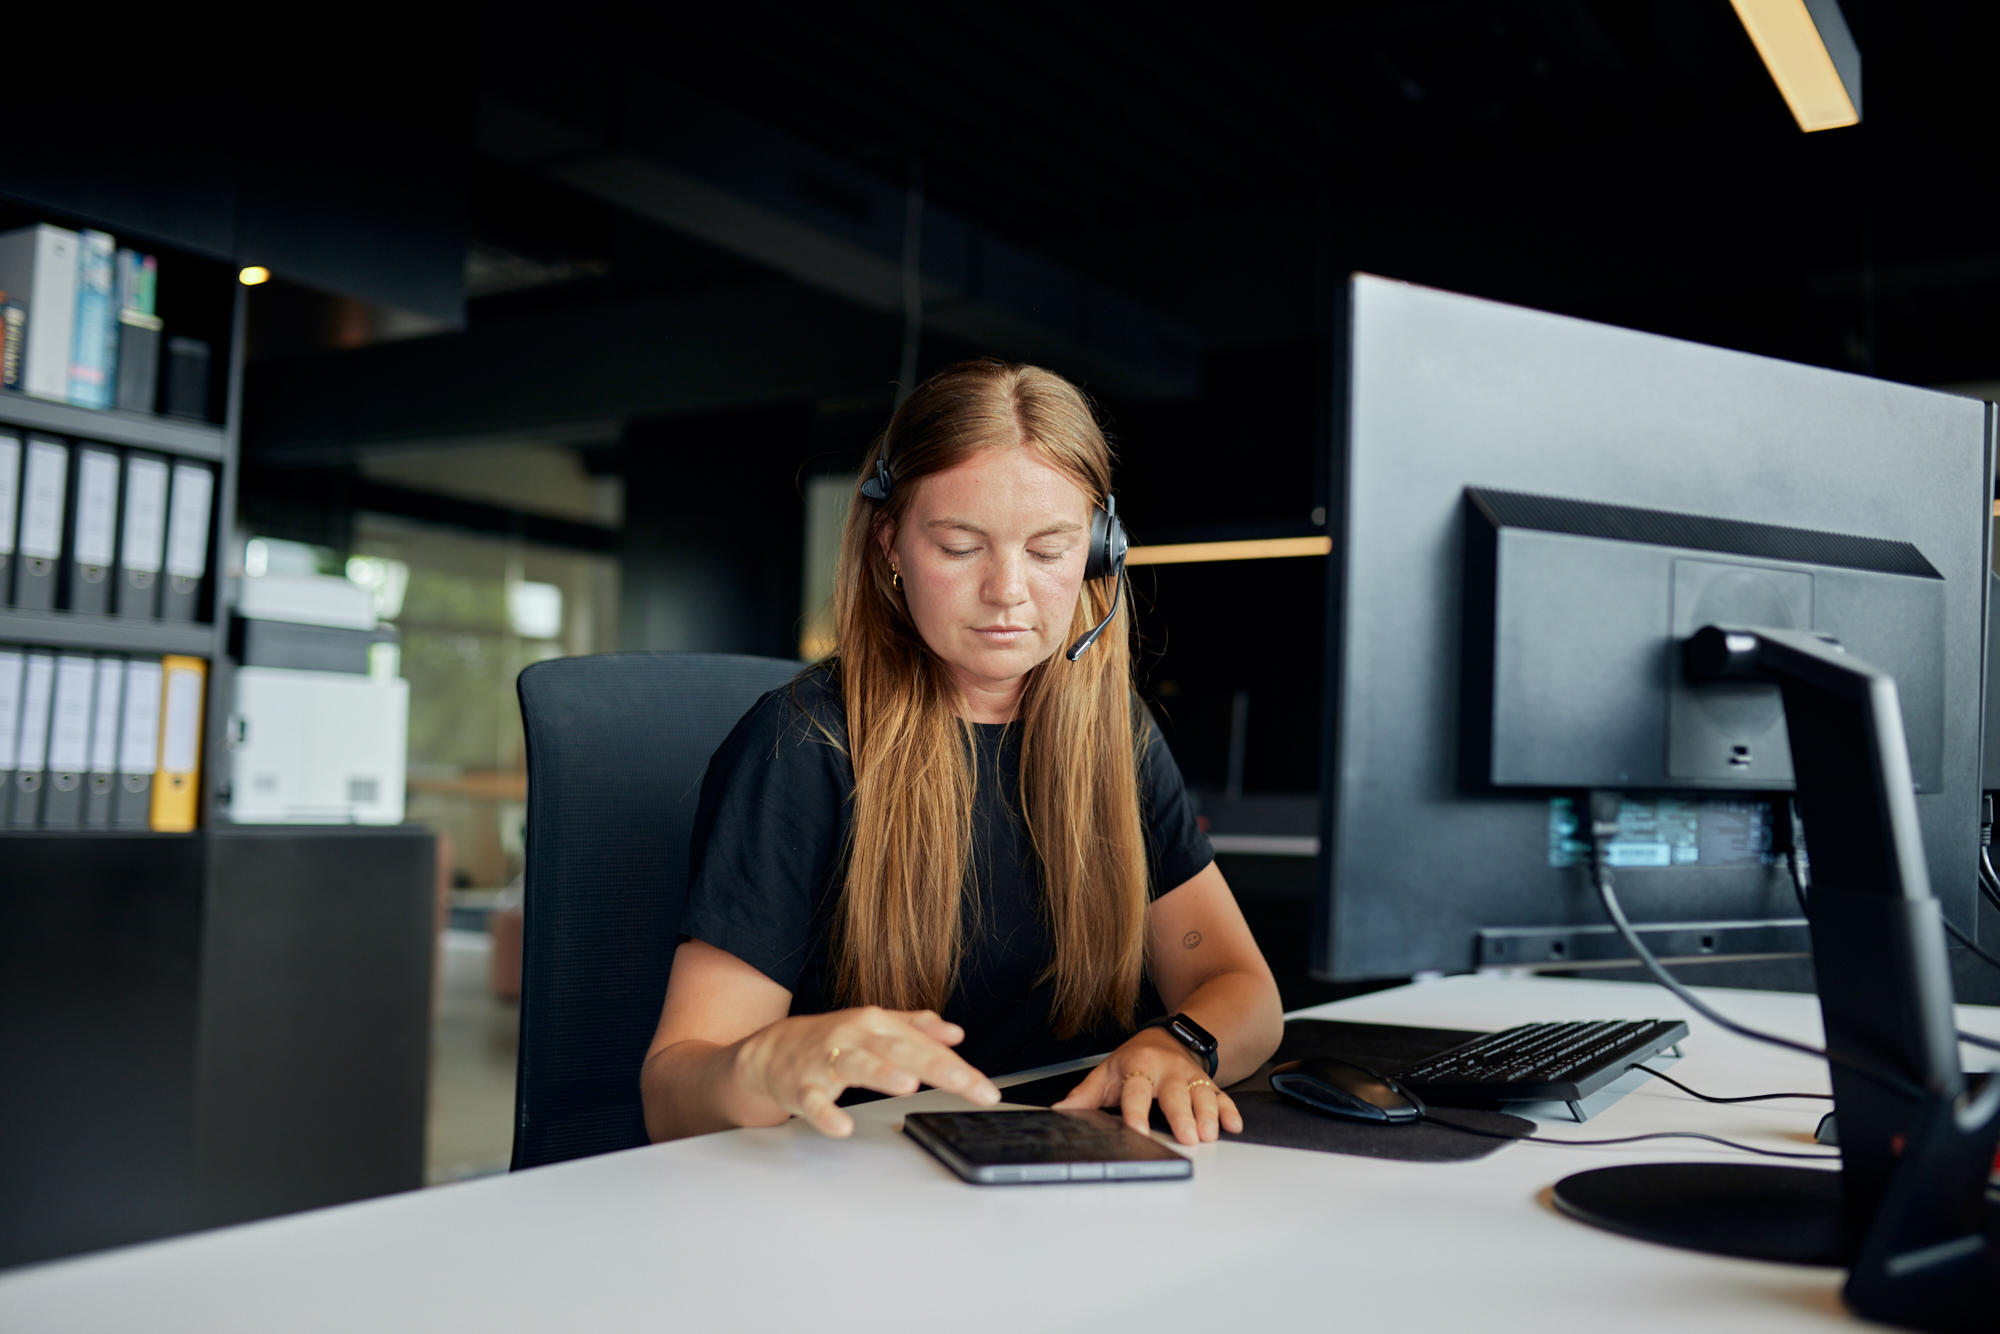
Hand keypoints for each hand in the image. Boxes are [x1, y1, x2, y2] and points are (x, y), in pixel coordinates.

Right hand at [736, 1006, 1001, 1138]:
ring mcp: (826, 1061)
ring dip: (881, 1075)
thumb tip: (954, 1033)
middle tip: (965, 1083)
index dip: (959, 1070)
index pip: (925, 1048)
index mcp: (877, 1024)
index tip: (986, 1091)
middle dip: (934, 1068)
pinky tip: (842, 1127)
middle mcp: (855, 1037)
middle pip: (899, 1052)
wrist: (770, 1050)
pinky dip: (826, 1114)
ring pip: (857, 1066)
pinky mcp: (801, 1087)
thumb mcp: (874, 1026)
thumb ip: (915, 1028)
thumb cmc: (830, 1039)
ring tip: (907, 1085)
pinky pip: (814, 1102)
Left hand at [1050, 1028, 1242, 1145]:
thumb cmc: (1133, 1060)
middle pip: (1174, 1093)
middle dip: (1182, 1115)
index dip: (1135, 1112)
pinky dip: (1229, 1110)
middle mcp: (1166, 1070)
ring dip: (1208, 1114)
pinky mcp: (1207, 1084)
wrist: (1167, 1037)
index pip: (1135, 1091)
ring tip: (1210, 1134)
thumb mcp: (1106, 1073)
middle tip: (1188, 1137)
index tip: (1136, 1131)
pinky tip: (1233, 1125)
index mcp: (1137, 1067)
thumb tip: (1059, 1112)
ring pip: (1201, 1094)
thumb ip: (1084, 1096)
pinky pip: (1221, 1096)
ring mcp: (1189, 1076)